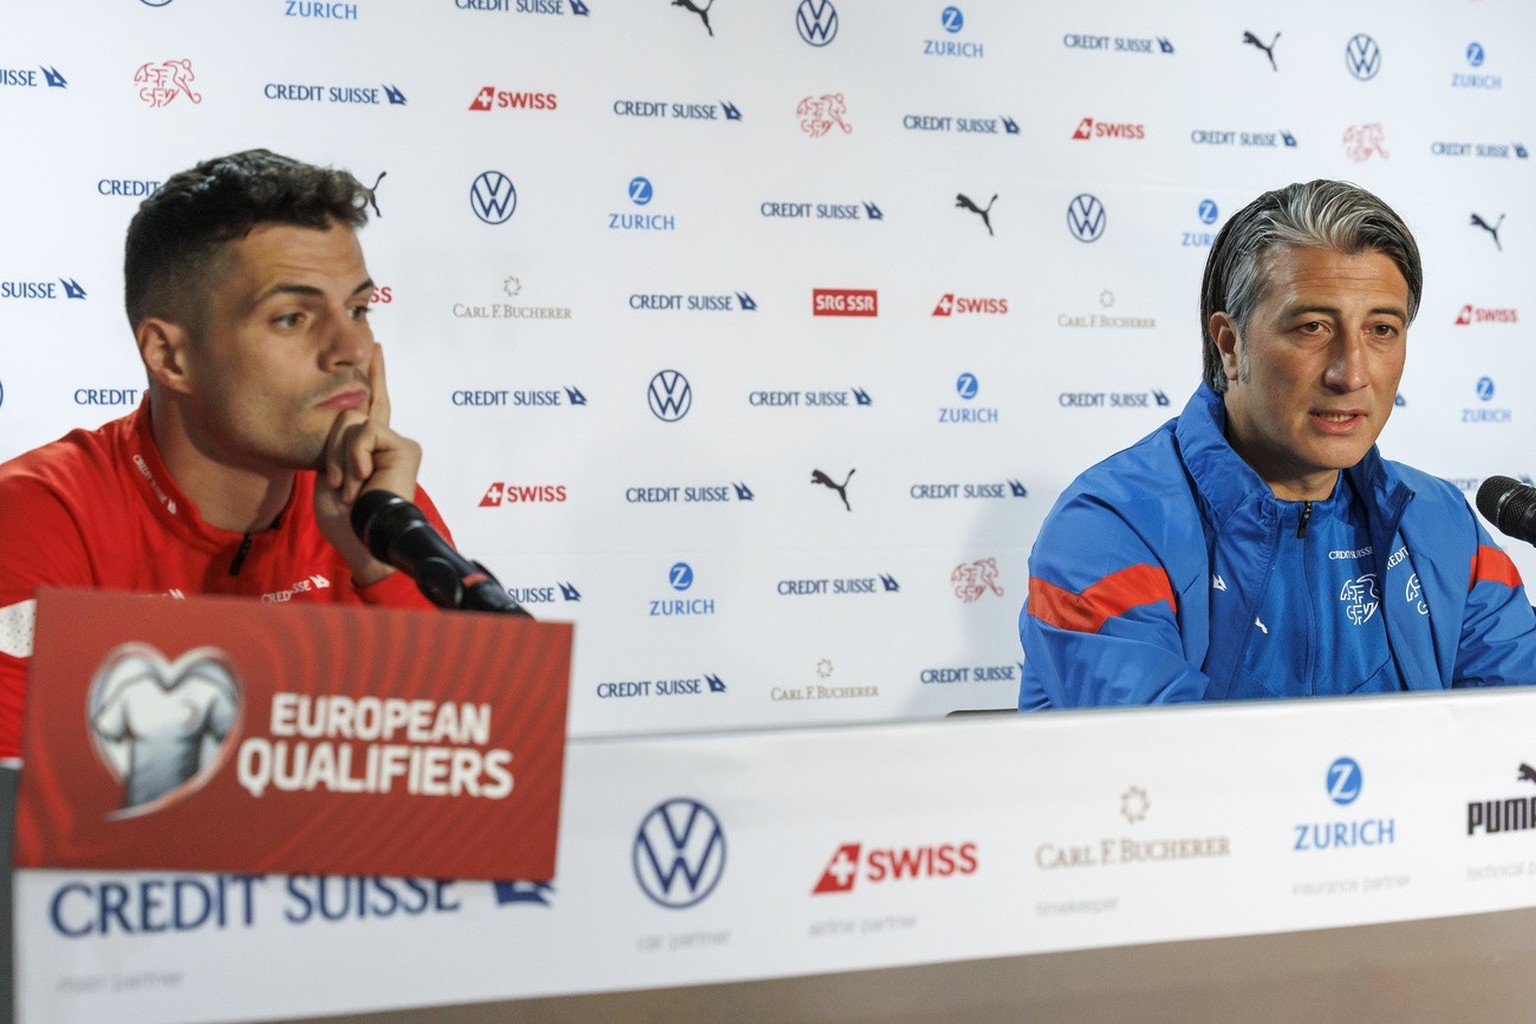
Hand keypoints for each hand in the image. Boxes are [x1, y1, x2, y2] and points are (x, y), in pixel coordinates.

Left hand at [313, 343, 422, 585]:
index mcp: (371, 448)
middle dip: (334, 450)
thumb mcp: (332, 472)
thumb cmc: (345, 519)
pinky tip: (361, 479)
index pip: (371, 403)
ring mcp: (399, 444)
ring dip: (342, 457)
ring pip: (352, 422)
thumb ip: (340, 442)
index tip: (376, 346)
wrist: (363, 538)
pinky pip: (365, 432)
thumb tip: (346, 410)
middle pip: (349, 414)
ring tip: (351, 487)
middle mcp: (389, 442)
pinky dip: (355, 456)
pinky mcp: (406, 447)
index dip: (374, 374)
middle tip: (344, 485)